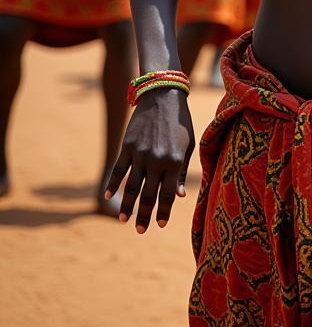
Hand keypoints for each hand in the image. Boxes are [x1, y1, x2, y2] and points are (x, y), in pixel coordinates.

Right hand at [105, 88, 194, 232]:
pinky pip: (118, 170)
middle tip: (141, 231)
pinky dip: (113, 185)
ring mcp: (140, 154)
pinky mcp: (127, 147)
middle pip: (148, 195)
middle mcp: (157, 160)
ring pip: (131, 187)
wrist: (163, 96)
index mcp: (175, 161)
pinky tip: (109, 197)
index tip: (161, 225)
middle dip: (144, 215)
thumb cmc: (180, 122)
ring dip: (127, 207)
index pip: (168, 193)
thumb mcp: (188, 144)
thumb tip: (179, 196)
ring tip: (124, 221)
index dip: (164, 211)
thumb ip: (182, 171)